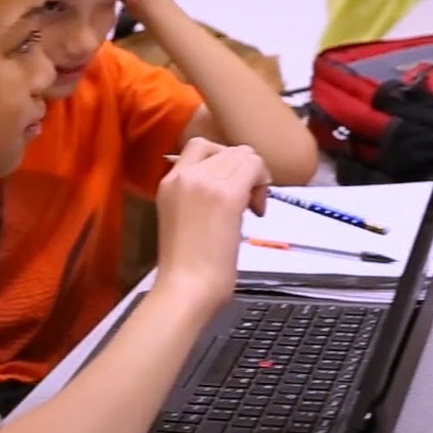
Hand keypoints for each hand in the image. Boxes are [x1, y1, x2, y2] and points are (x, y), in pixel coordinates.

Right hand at [153, 138, 269, 312]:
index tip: (229, 186)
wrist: (185, 287)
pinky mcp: (227, 195)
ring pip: (245, 155)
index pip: (200, 145)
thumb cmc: (184, 266)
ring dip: (255, 177)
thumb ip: (197, 195)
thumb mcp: (181, 217)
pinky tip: (257, 210)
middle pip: (229, 149)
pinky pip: (255, 168)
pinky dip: (263, 184)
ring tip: (252, 208)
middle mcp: (185, 174)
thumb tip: (229, 186)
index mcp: (169, 181)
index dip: (223, 160)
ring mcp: (206, 182)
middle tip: (248, 203)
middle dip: (244, 171)